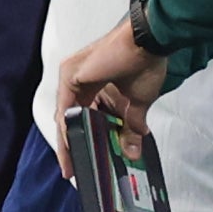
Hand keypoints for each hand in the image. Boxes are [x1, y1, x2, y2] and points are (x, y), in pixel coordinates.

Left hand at [48, 18, 171, 171]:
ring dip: (68, 142)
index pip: (81, 117)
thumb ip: (131, 127)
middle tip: (72, 170)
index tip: (85, 161)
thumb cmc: (145, 64)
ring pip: (64, 116)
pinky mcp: (71, 76)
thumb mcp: (137, 104)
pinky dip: (68, 128)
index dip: (83, 139)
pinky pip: (65, 109)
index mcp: (93, 85)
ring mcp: (71, 77)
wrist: (148, 41)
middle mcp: (77, 80)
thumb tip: (133, 152)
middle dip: (71, 146)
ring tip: (71, 165)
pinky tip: (72, 146)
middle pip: (69, 119)